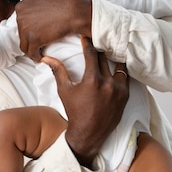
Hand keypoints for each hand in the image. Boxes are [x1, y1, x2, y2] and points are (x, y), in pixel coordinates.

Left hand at [16, 0, 91, 61]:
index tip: (36, 33)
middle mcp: (20, 16)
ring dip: (32, 50)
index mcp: (21, 6)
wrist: (74, 10)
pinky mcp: (34, 39)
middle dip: (29, 39)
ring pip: (25, 45)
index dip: (29, 28)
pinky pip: (31, 53)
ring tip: (39, 53)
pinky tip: (41, 58)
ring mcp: (26, 28)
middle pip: (21, 33)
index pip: (20, 22)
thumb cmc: (65, 0)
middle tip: (38, 43)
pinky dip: (36, 57)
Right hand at [41, 36, 128, 166]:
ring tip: (109, 51)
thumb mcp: (65, 90)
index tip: (85, 38)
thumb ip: (58, 71)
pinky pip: (125, 77)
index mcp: (92, 80)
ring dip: (113, 58)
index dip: (87, 44)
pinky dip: (120, 70)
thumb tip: (46, 58)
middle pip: (105, 58)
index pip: (91, 54)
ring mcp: (119, 90)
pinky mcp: (125, 95)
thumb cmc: (74, 111)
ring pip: (118, 65)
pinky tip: (117, 65)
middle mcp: (108, 83)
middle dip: (99, 50)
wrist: (88, 134)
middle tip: (97, 41)